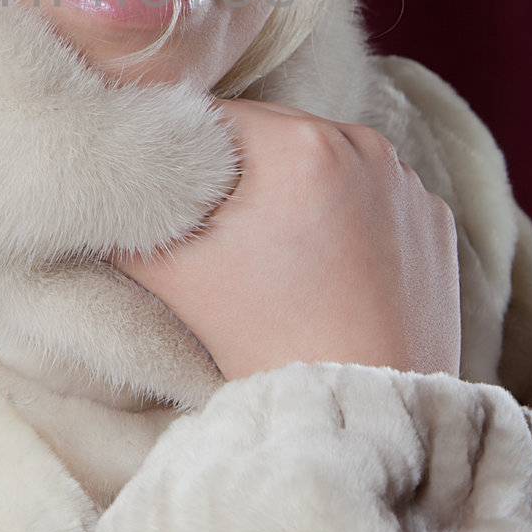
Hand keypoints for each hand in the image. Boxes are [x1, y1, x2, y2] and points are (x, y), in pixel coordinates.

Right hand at [109, 97, 460, 380]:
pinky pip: (375, 198)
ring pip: (326, 164)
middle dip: (242, 173)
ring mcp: (408, 183)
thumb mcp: (170, 271)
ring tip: (275, 255)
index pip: (215, 118)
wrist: (356, 413)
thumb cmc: (262, 338)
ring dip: (297, 191)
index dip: (181, 152)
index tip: (168, 191)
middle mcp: (364, 143)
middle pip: (274, 137)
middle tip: (219, 232)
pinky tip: (327, 268)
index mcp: (299, 141)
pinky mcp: (437, 221)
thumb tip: (93, 182)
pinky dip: (349, 220)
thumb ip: (124, 214)